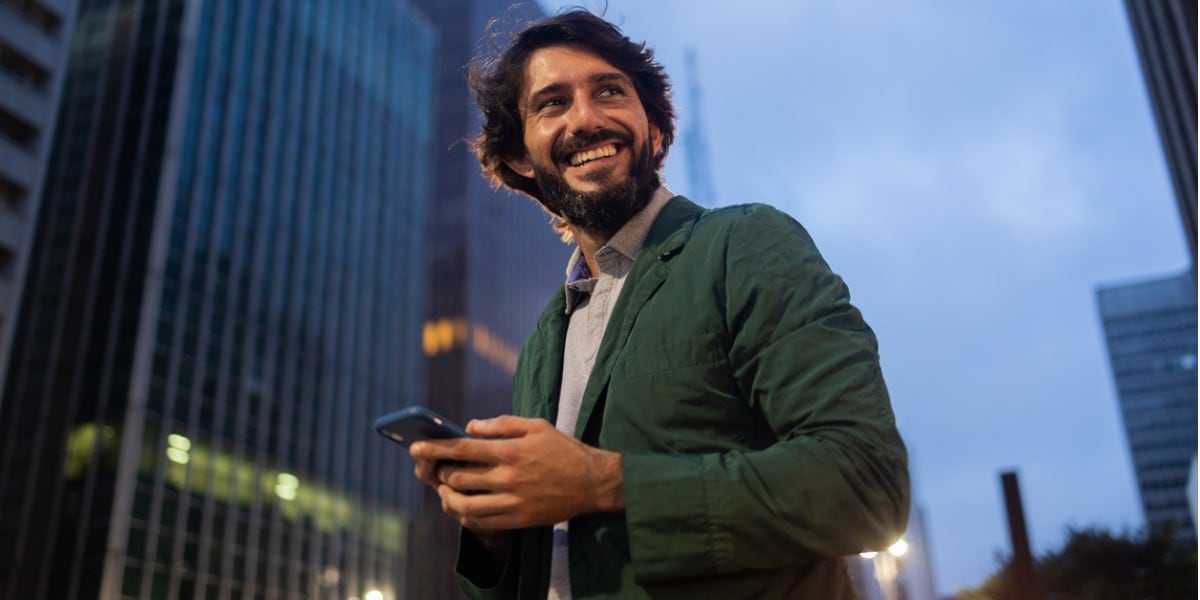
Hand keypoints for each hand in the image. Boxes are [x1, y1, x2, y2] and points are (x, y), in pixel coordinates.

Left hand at [408, 415, 623, 530]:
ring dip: (448, 498)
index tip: (415, 447)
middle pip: (458, 478)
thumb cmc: (563, 450)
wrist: (592, 482)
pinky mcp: (519, 519)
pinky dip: (465, 515)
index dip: (435, 448)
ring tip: (446, 491)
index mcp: (511, 451)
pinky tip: (463, 507)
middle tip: (437, 469)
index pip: (463, 449)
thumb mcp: (537, 426)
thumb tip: (470, 426)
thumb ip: (502, 424)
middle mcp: (509, 477)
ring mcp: (514, 501)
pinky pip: (482, 522)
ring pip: (465, 505)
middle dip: (440, 473)